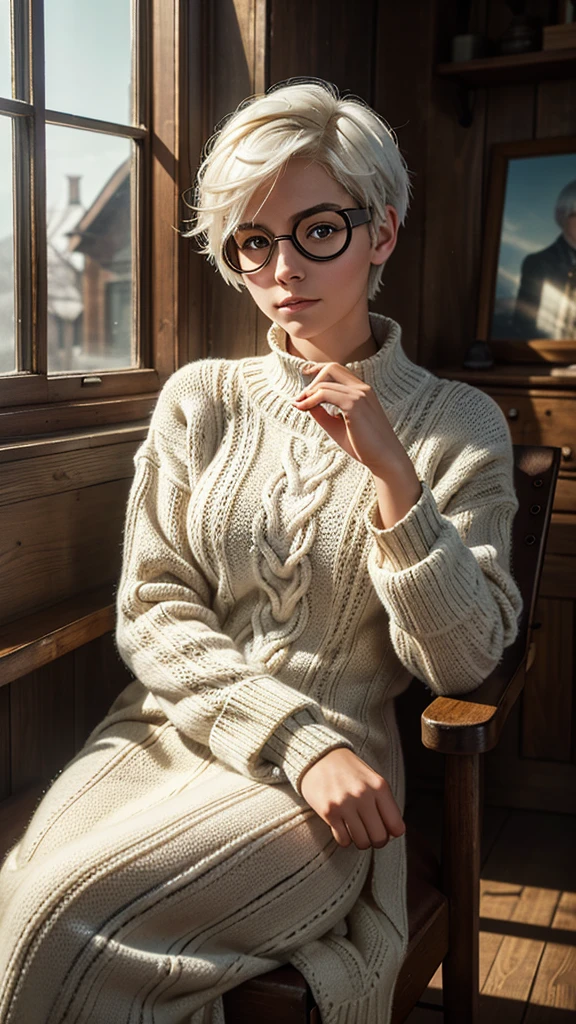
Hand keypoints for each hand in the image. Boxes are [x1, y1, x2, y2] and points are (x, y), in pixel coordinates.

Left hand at [291, 361, 405, 474]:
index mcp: (362, 391)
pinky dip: (310, 399)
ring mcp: (360, 394)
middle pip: (331, 368)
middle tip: (299, 398)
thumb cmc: (364, 446)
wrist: (385, 460)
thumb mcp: (337, 426)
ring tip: (298, 405)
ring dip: (307, 393)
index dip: (318, 370)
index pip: (338, 370)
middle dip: (312, 379)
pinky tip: (303, 408)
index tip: (304, 377)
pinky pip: (325, 394)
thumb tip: (303, 401)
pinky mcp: (354, 404)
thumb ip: (322, 412)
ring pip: (325, 382)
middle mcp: (362, 388)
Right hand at [299, 747, 405, 849]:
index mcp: (379, 786)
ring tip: (356, 829)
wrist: (319, 757)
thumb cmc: (349, 771)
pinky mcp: (328, 812)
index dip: (392, 832)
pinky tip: (342, 826)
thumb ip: (384, 802)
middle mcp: (364, 795)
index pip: (396, 826)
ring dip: (360, 840)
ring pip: (362, 842)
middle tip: (370, 833)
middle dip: (376, 840)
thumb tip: (393, 831)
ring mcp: (345, 804)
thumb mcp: (372, 780)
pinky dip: (344, 838)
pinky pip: (343, 840)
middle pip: (379, 838)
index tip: (385, 829)